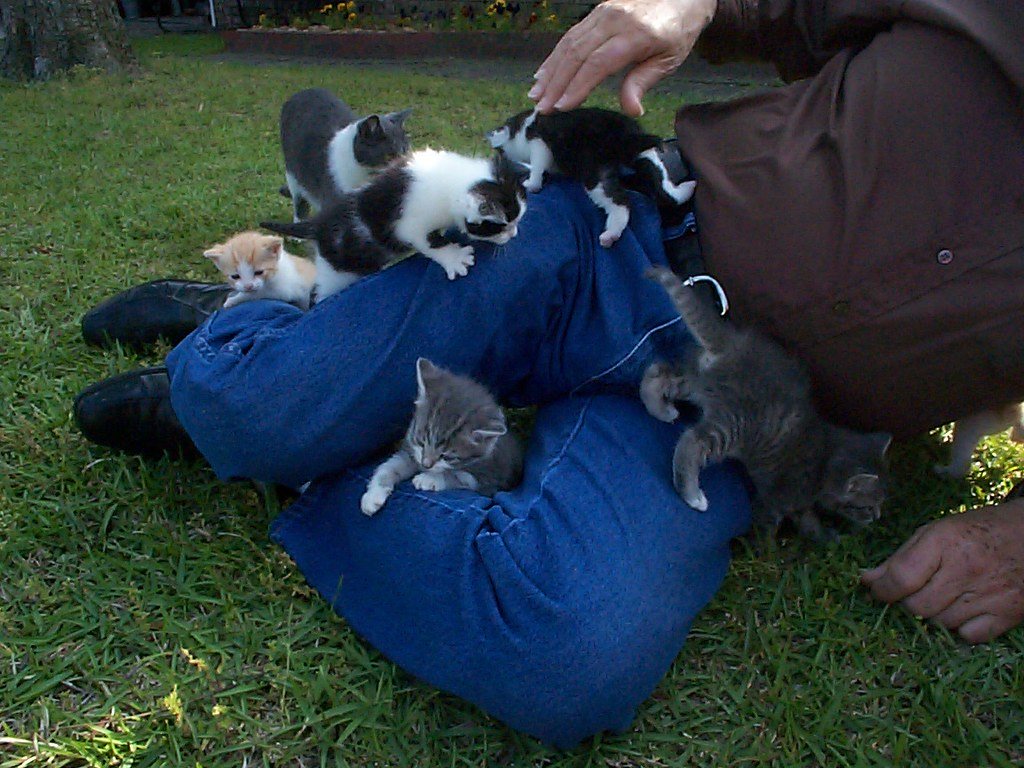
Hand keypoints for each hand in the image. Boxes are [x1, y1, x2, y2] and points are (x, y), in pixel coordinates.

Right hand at [529, 0, 715, 116]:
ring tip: (536, 95)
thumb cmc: (677, 30)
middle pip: (577, 53)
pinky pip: (571, 35)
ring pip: (569, 43)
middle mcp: (615, 20)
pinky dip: (555, 56)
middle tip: (542, 107)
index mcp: (635, 34)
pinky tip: (544, 73)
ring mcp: (603, 13)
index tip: (563, 106)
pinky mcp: (597, 12)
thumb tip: (631, 109)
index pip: (598, 63)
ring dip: (550, 71)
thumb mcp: (669, 60)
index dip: (578, 86)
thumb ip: (643, 82)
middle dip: (556, 84)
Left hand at [861, 502, 1023, 642]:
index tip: (876, 591)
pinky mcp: (1008, 614)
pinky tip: (963, 610)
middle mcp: (966, 569)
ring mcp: (989, 594)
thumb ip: (901, 556)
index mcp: (945, 542)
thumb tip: (867, 579)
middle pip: (917, 606)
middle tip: (913, 592)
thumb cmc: (978, 530)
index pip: (901, 577)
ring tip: (942, 596)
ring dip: (932, 615)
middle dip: (906, 603)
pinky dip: (960, 628)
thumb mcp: (936, 531)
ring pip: (940, 624)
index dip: (881, 590)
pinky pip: (968, 636)